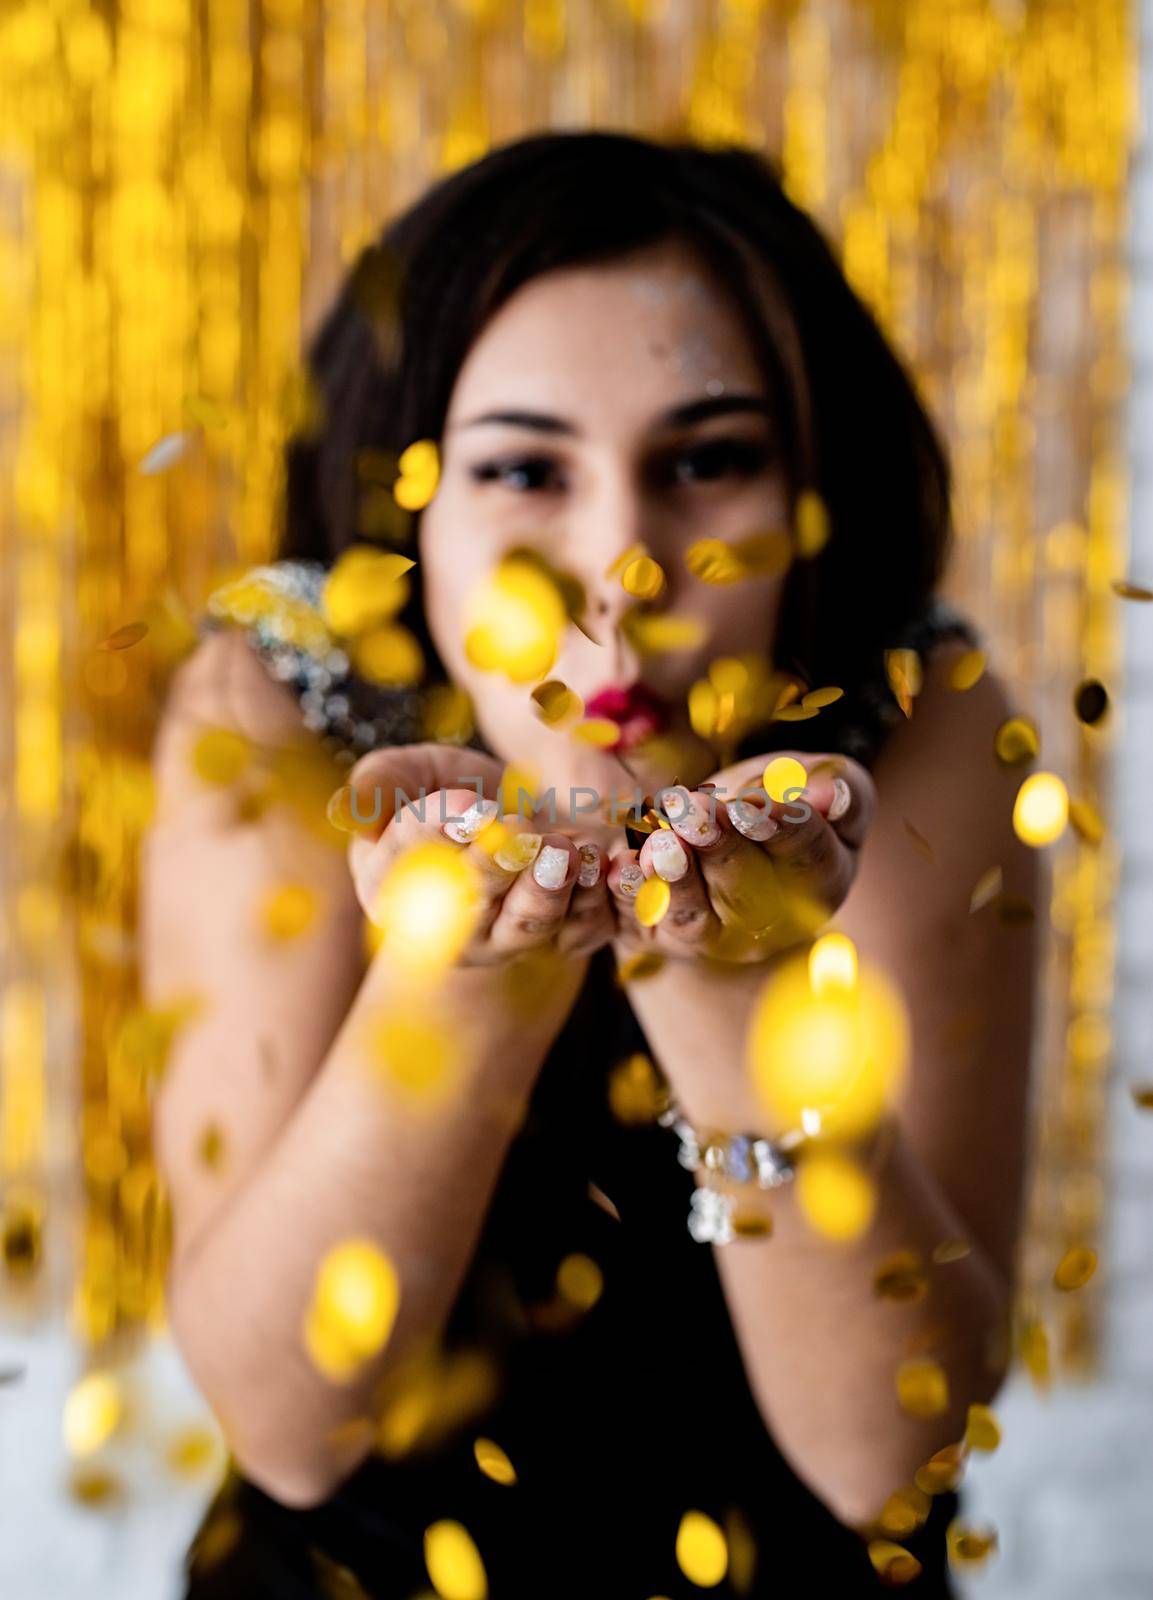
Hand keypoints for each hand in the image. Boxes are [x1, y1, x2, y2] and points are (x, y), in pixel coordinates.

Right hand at [336, 744, 613, 965]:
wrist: (522, 819)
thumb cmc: (452, 792)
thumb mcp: (412, 773)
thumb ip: (381, 782)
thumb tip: (345, 807)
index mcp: (391, 884)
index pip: (409, 855)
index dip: (439, 829)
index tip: (471, 807)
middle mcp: (445, 925)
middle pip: (470, 898)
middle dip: (495, 864)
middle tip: (518, 825)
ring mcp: (505, 940)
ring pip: (527, 925)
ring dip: (547, 889)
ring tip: (563, 847)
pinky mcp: (560, 940)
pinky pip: (580, 931)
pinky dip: (592, 902)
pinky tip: (597, 865)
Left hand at [606, 751, 873, 961]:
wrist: (723, 850)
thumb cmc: (781, 806)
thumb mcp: (818, 786)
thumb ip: (839, 787)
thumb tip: (831, 794)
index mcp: (819, 879)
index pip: (807, 856)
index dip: (783, 829)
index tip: (756, 803)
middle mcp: (766, 920)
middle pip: (744, 888)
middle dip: (720, 847)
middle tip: (698, 811)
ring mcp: (710, 934)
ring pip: (691, 914)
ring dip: (674, 878)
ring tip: (662, 843)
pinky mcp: (655, 934)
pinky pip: (636, 920)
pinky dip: (627, 895)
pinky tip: (618, 866)